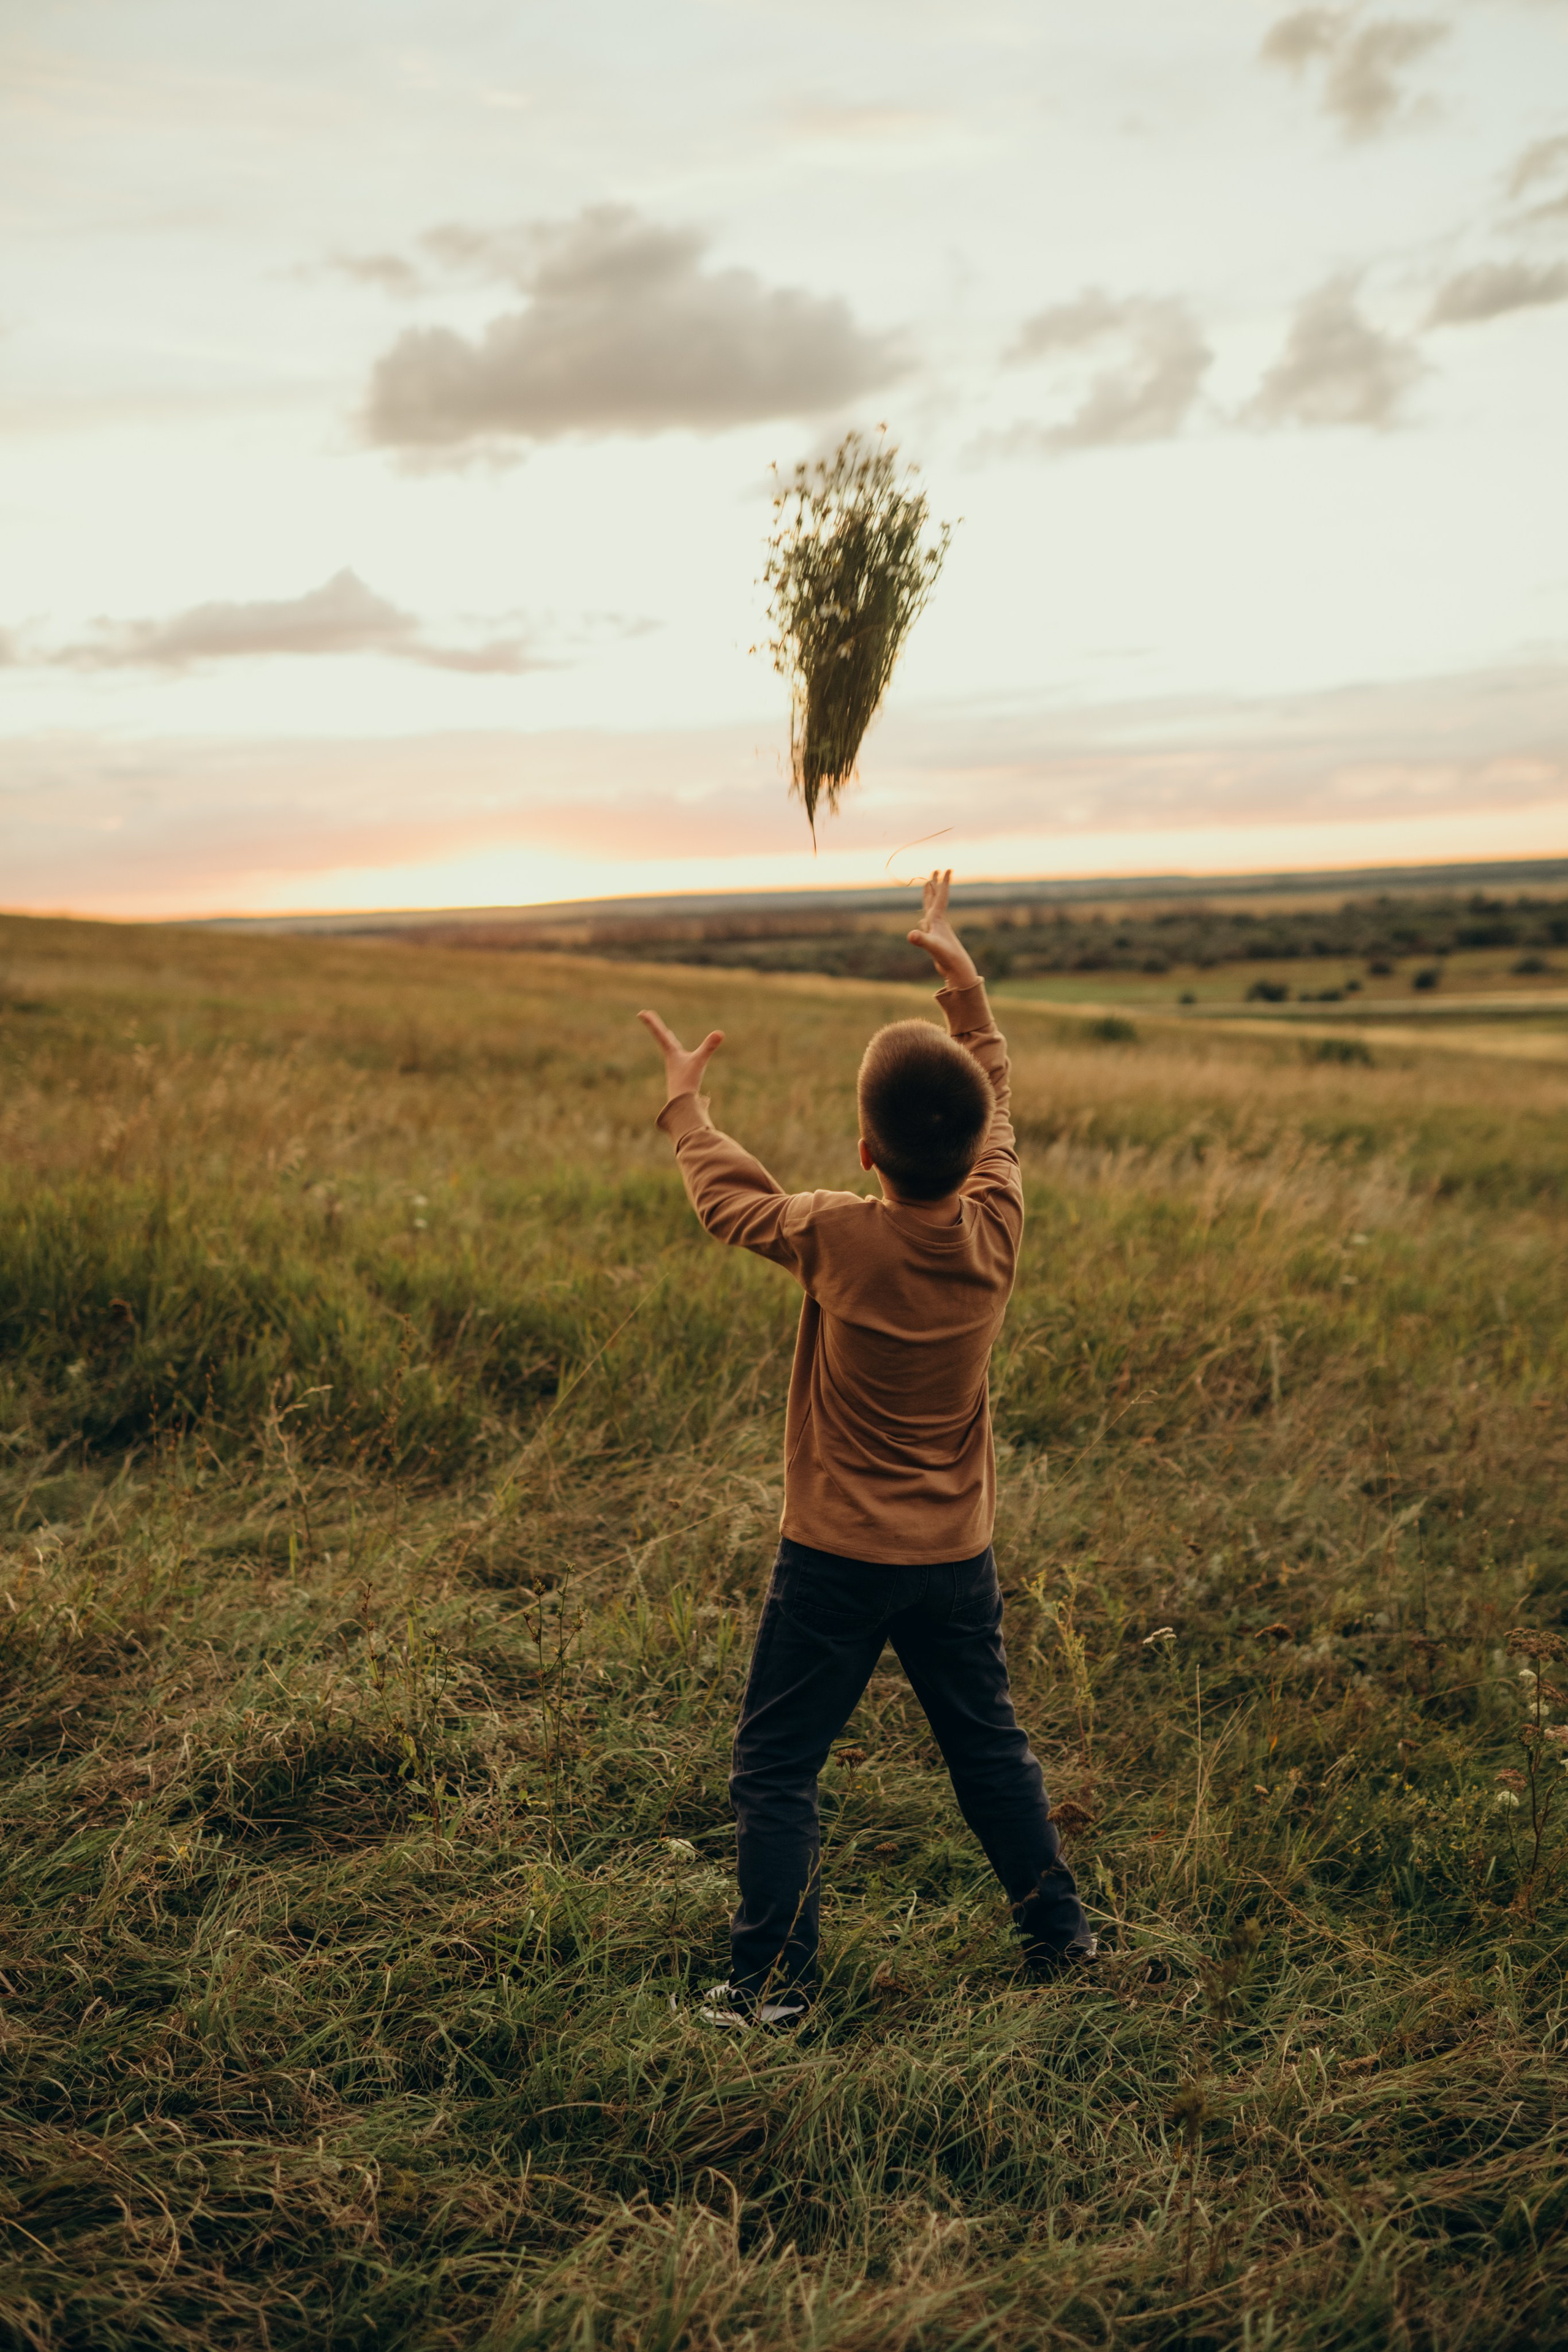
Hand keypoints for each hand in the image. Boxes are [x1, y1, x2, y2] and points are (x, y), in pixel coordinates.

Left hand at [637, 1009, 724, 1097]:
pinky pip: (678, 1056)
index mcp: (671, 1052)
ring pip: (670, 1047)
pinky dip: (677, 1050)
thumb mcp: (699, 1062)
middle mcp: (671, 1058)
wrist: (681, 1105)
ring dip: (667, 1037)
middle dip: (657, 1026)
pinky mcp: (681, 1073)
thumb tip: (720, 1033)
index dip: (651, 1022)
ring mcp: (675, 1066)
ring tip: (666, 1032)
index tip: (641, 1013)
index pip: (660, 1033)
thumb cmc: (687, 1083)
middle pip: (663, 1037)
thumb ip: (708, 1047)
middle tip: (648, 1016)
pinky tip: (679, 1055)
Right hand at [907, 869, 978, 987]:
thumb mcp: (932, 946)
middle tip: (936, 871)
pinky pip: (928, 925)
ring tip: (929, 891)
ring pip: (931, 910)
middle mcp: (938, 922)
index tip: (947, 869)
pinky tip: (923, 922)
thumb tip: (911, 935)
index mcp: (938, 919)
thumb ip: (921, 940)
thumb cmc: (946, 956)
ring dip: (930, 899)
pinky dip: (925, 919)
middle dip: (935, 884)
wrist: (957, 969)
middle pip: (935, 899)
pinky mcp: (936, 940)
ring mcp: (938, 931)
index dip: (942, 883)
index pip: (940, 896)